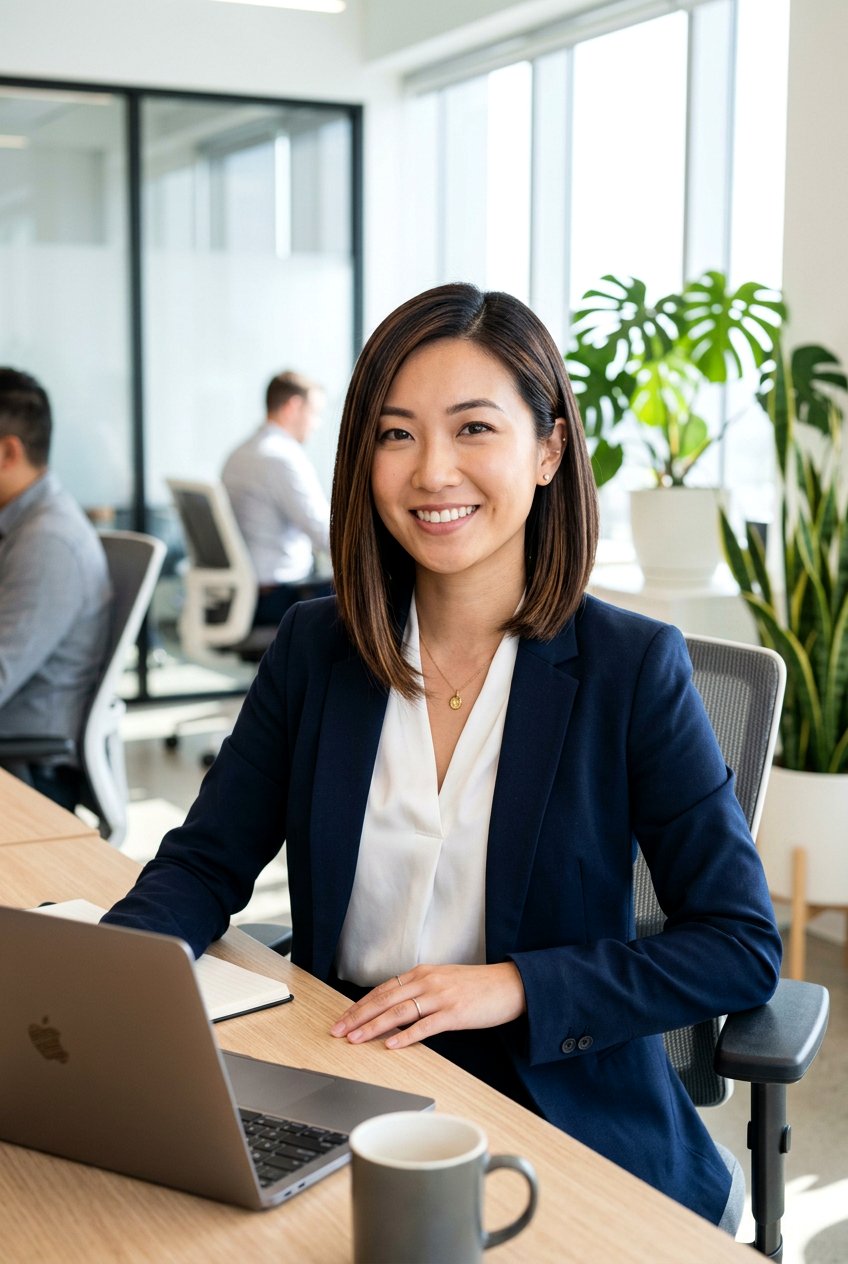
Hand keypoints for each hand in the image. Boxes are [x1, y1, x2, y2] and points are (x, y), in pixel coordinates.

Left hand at [329, 962, 525, 1048]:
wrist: (509, 985)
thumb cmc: (476, 986)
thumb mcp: (442, 981)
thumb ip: (419, 991)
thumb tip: (394, 1008)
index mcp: (421, 973)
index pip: (382, 990)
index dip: (359, 1005)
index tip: (342, 1019)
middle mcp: (427, 981)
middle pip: (384, 1000)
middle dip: (358, 1017)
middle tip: (338, 1031)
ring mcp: (440, 996)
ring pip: (399, 1012)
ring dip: (374, 1027)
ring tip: (356, 1039)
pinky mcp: (455, 1013)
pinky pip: (426, 1026)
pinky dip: (407, 1036)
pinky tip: (392, 1045)